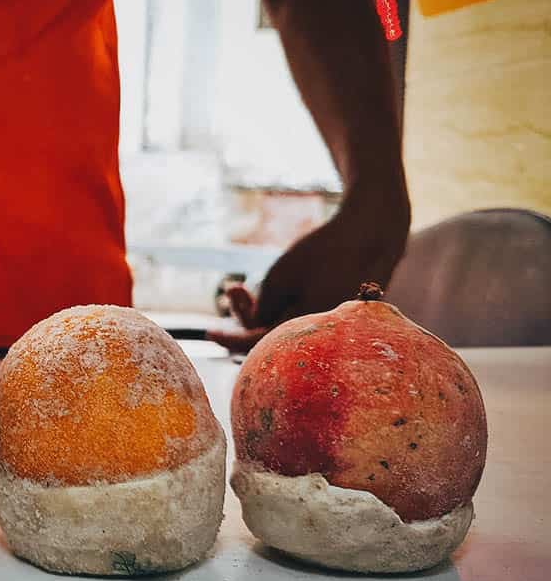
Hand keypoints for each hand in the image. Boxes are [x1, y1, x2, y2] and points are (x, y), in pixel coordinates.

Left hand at [208, 204, 407, 352]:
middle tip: (232, 289)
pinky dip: (280, 310)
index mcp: (308, 332)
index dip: (230, 340)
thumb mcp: (279, 279)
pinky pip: (300, 322)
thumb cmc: (323, 253)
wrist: (372, 234)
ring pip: (284, 329)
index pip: (260, 345)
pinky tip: (267, 292)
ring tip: (239, 286)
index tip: (208, 331)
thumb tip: (250, 334)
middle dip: (244, 318)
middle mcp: (323, 337)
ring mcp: (330, 328)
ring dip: (259, 311)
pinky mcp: (334, 317)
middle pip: (271, 340)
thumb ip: (260, 312)